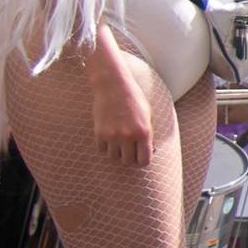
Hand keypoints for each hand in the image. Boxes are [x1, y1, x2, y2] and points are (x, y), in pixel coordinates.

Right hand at [89, 53, 153, 167]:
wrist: (113, 86)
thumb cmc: (134, 99)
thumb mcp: (147, 115)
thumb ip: (147, 134)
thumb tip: (148, 152)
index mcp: (144, 132)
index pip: (144, 160)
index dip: (142, 161)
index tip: (140, 157)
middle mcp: (128, 136)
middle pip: (128, 161)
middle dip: (129, 158)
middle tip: (129, 150)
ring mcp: (112, 135)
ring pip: (114, 157)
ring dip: (117, 153)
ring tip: (119, 142)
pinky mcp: (99, 133)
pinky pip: (102, 150)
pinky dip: (106, 147)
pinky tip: (109, 138)